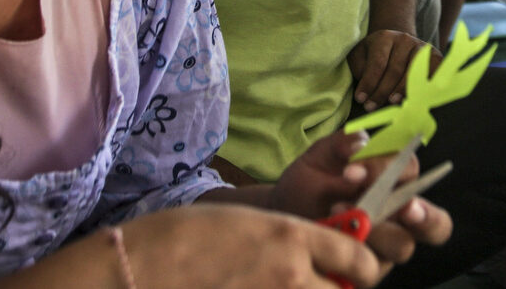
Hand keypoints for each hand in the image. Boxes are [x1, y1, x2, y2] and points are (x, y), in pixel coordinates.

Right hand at [127, 202, 382, 287]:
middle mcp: (291, 274)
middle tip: (322, 283)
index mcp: (292, 236)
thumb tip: (321, 255)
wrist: (141, 268)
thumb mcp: (248, 222)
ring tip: (284, 284)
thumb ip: (290, 239)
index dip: (364, 265)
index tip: (359, 268)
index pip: (359, 258)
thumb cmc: (187, 236)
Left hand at [273, 132, 454, 278]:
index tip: (353, 170)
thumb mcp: (321, 157)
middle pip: (436, 223)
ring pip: (403, 247)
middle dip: (425, 216)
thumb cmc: (309, 183)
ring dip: (377, 232)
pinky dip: (351, 255)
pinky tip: (328, 240)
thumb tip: (360, 143)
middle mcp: (399, 218)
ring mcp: (385, 248)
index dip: (395, 169)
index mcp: (395, 184)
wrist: (282, 215)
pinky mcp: (366, 271)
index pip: (414, 175)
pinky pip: (370, 270)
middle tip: (404, 207)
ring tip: (339, 216)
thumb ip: (341, 144)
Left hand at [348, 30, 440, 110]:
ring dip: (402, 91)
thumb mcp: (361, 58)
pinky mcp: (434, 56)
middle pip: (395, 70)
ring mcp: (421, 47)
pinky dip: (424, 86)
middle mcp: (404, 39)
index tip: (360, 99)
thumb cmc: (374, 56)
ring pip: (413, 73)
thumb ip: (360, 71)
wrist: (397, 46)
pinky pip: (432, 73)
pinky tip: (415, 98)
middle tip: (371, 107)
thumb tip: (365, 93)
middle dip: (382, 92)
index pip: (377, 63)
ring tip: (392, 103)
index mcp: (384, 38)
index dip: (369, 83)